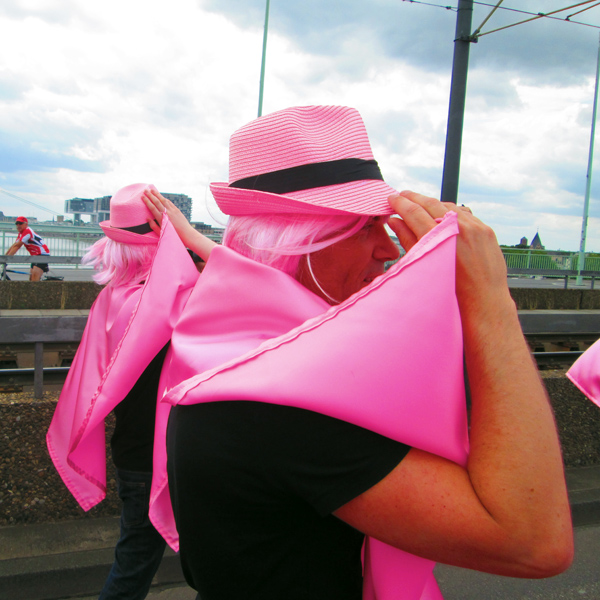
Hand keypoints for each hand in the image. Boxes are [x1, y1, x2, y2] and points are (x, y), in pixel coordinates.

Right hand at [142, 188, 190, 234]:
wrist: (186, 233)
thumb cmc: (173, 235)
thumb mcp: (161, 233)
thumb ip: (153, 226)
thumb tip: (147, 218)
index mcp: (161, 218)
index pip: (152, 207)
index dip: (147, 201)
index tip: (142, 196)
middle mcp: (167, 213)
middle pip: (157, 202)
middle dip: (150, 195)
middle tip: (145, 190)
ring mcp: (172, 210)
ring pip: (163, 200)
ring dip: (157, 194)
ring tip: (152, 190)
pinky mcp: (177, 210)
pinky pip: (169, 202)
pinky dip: (164, 199)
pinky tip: (161, 196)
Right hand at [386, 191, 508, 312]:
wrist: (483, 302)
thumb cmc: (450, 292)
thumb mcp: (424, 265)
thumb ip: (408, 240)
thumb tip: (395, 221)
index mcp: (438, 239)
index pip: (413, 212)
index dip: (400, 204)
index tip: (391, 199)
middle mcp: (457, 229)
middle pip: (430, 204)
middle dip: (413, 197)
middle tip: (401, 195)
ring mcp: (474, 227)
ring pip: (449, 206)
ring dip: (433, 204)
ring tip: (421, 205)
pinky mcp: (486, 230)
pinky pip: (465, 214)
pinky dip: (452, 212)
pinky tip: (444, 215)